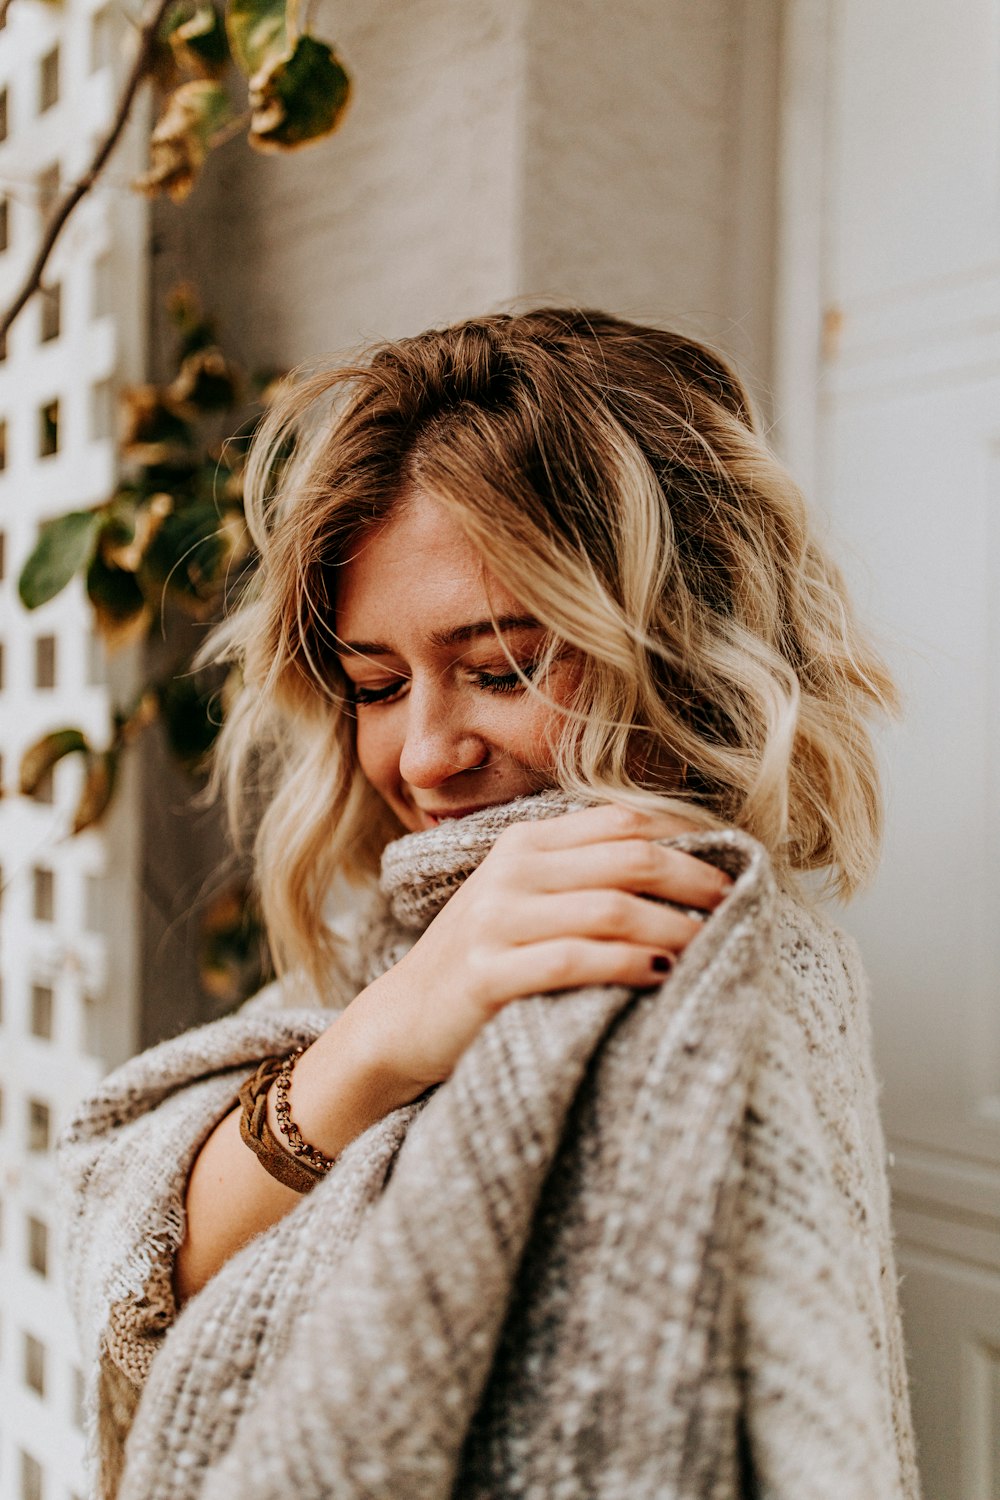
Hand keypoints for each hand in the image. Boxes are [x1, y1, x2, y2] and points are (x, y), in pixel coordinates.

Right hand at [350, 803, 732, 1101]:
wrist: (402, 1019)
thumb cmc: (485, 959)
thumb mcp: (525, 899)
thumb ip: (584, 876)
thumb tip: (682, 867)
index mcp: (524, 843)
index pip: (622, 820)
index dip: (684, 836)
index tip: (729, 860)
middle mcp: (511, 871)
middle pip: (629, 858)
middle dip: (693, 878)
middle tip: (734, 901)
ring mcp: (496, 922)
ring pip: (611, 909)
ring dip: (673, 926)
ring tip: (709, 944)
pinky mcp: (488, 975)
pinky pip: (576, 961)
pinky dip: (628, 965)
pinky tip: (661, 976)